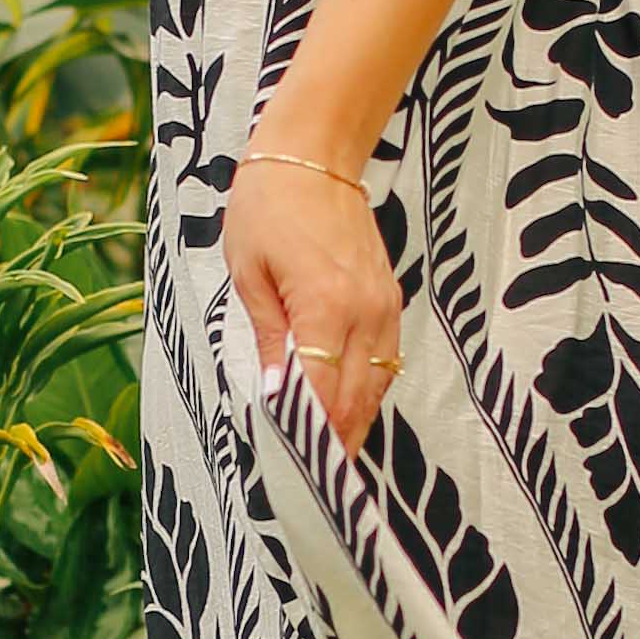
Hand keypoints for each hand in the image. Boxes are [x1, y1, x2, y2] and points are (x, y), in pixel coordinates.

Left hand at [223, 144, 401, 454]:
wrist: (314, 156)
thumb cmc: (269, 206)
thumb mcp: (249, 273)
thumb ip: (269, 338)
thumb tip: (277, 395)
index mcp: (325, 306)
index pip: (320, 392)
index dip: (307, 435)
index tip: (293, 468)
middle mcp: (365, 312)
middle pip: (354, 399)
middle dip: (333, 443)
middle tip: (312, 482)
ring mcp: (384, 307)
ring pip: (376, 387)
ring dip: (353, 422)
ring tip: (329, 459)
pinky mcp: (391, 300)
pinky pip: (384, 362)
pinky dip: (365, 390)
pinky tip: (344, 409)